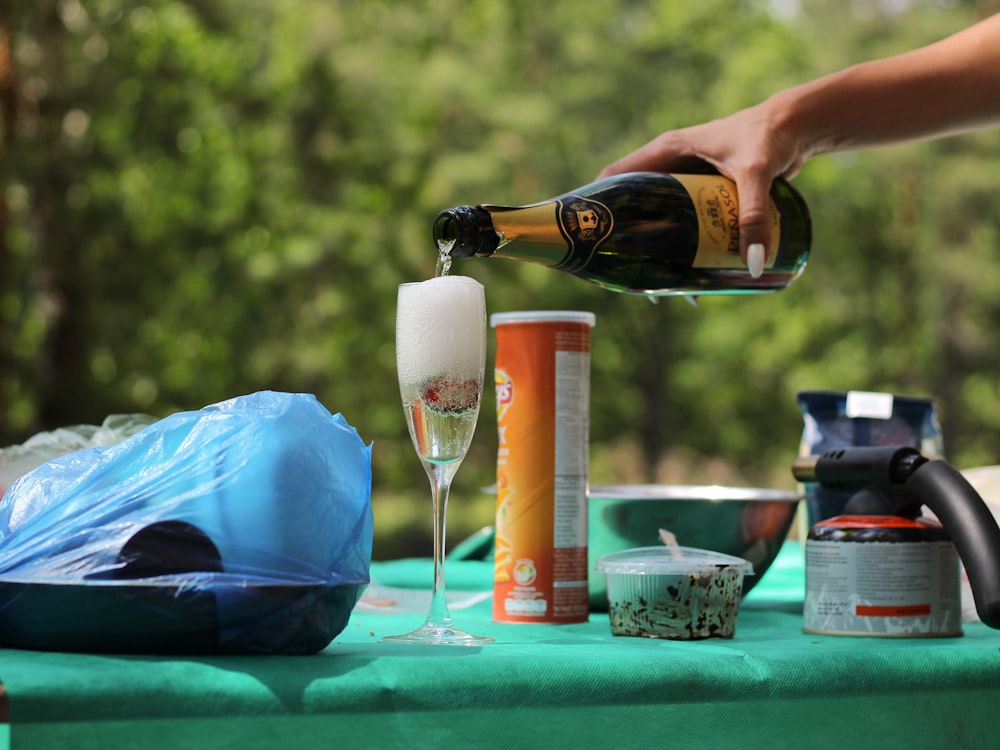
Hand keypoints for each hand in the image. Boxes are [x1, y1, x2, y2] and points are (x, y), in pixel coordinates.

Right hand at [597, 98, 809, 276]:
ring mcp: (687, 179)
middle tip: (632, 273)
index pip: (616, 177)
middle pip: (635, 204)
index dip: (598, 205)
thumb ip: (753, 216)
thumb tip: (753, 264)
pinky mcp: (705, 192)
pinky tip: (689, 269)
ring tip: (661, 281)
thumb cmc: (771, 136)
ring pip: (659, 216)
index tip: (591, 238)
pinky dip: (681, 244)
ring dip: (658, 246)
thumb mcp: (756, 174)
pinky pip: (683, 221)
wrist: (800, 126)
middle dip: (630, 238)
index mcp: (666, 150)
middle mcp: (670, 164)